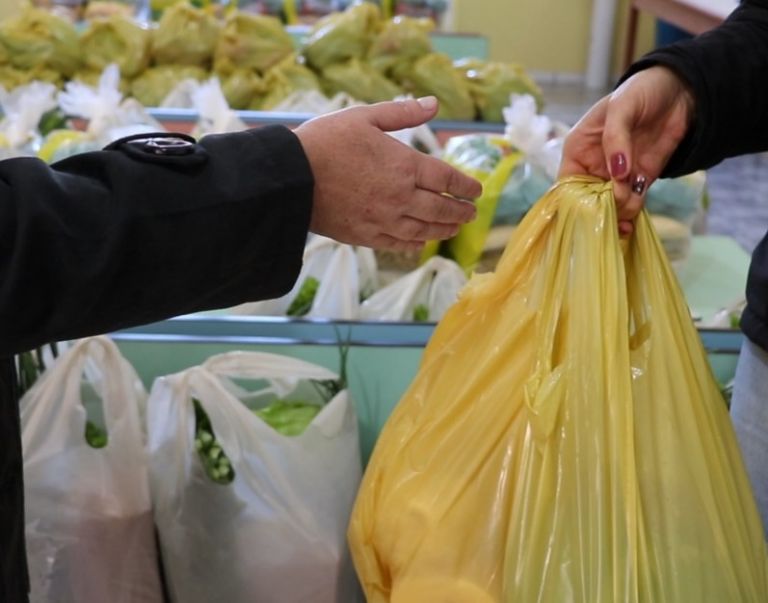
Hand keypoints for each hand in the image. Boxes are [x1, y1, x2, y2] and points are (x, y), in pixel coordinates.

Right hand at [294, 97, 481, 250]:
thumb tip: (434, 104)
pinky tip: (421, 242)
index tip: (477, 190)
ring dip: (444, 230)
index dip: (466, 186)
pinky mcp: (367, 236)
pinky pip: (400, 244)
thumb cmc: (326, 142)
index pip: (448, 179)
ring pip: (425, 230)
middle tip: (472, 213)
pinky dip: (416, 243)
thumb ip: (402, 113)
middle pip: (442, 209)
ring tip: (454, 229)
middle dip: (461, 211)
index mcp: (405, 166)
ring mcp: (385, 220)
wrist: (293, 178)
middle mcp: (402, 197)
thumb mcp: (365, 117)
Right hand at [559, 66, 694, 234]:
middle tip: (617, 206)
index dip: (574, 199)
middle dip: (600, 209)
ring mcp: (617, 175)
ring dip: (618, 213)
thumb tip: (617, 173)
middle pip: (588, 200)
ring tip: (630, 208)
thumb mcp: (622, 107)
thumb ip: (615, 139)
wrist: (681, 88)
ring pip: (610, 205)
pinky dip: (632, 214)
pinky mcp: (640, 180)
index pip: (567, 183)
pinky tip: (632, 222)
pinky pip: (632, 203)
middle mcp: (593, 166)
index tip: (589, 208)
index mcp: (578, 149)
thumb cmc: (642, 90)